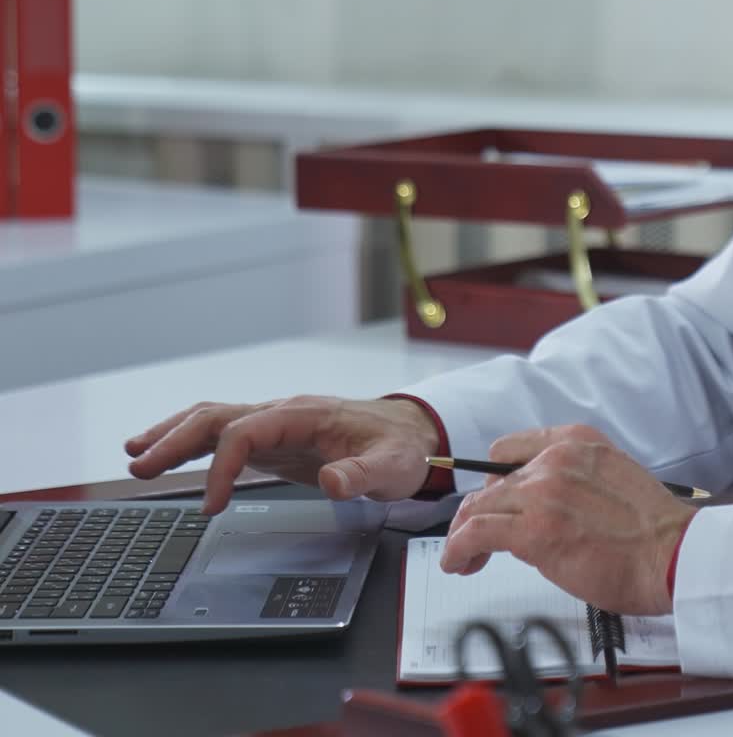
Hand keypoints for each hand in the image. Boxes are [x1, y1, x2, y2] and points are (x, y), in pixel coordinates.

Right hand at [124, 394, 439, 514]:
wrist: (410, 434)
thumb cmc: (400, 447)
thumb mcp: (391, 466)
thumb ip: (362, 473)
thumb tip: (334, 481)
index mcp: (307, 414)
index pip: (248, 431)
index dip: (223, 466)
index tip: (211, 504)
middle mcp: (284, 413)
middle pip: (219, 417)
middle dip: (176, 438)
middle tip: (139, 465)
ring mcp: (276, 424)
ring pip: (215, 420)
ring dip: (174, 436)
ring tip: (135, 457)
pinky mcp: (274, 440)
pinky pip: (225, 436)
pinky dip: (192, 444)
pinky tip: (167, 457)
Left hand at [440, 425, 693, 615]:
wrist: (673, 555)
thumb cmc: (652, 530)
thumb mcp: (611, 477)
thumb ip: (573, 479)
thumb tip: (542, 506)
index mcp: (576, 440)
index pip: (509, 449)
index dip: (493, 481)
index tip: (492, 503)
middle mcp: (555, 458)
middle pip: (490, 483)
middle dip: (478, 513)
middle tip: (475, 541)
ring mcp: (543, 493)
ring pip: (478, 507)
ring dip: (462, 534)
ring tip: (461, 557)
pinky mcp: (535, 531)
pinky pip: (476, 533)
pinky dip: (458, 549)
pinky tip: (458, 563)